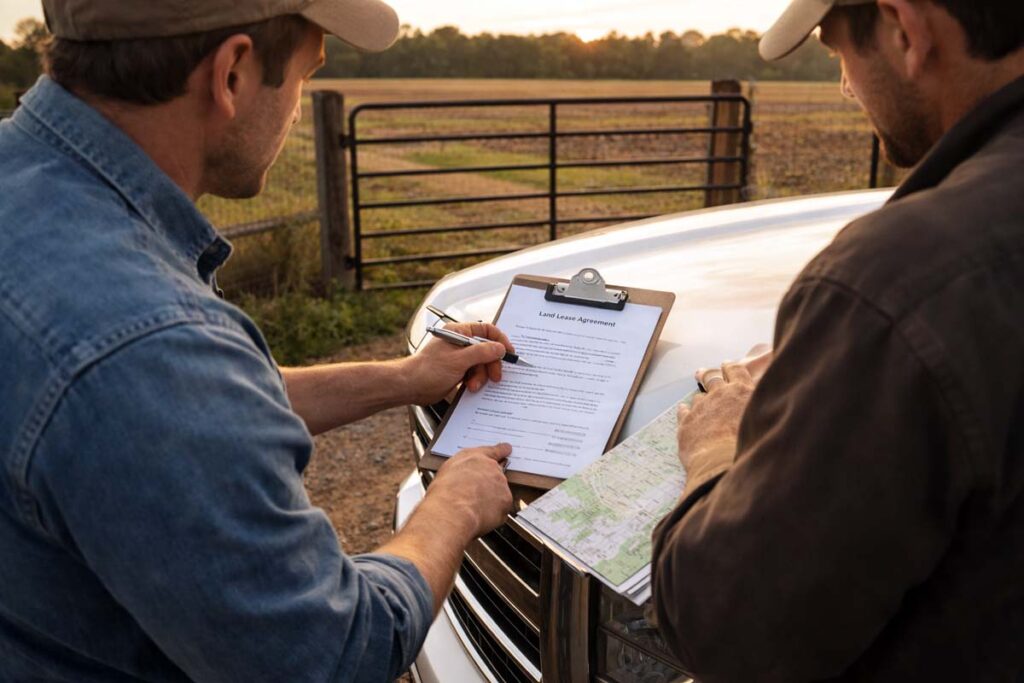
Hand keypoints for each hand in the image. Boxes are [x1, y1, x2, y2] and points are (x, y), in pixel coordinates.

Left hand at [405, 322, 514, 404]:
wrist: (410, 386)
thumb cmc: (428, 370)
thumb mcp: (459, 360)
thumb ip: (482, 352)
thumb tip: (500, 348)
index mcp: (459, 332)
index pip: (486, 330)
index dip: (500, 340)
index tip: (508, 352)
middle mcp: (460, 343)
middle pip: (486, 350)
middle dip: (491, 364)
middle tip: (495, 376)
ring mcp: (459, 358)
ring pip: (482, 364)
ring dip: (481, 376)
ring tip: (473, 385)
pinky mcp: (458, 371)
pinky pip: (475, 374)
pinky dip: (475, 380)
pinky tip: (470, 387)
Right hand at [426, 443, 514, 537]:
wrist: (452, 509)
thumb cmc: (446, 491)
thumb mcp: (448, 469)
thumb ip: (463, 467)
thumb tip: (465, 473)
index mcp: (477, 457)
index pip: (494, 450)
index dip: (502, 450)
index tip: (507, 449)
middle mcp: (492, 469)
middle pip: (496, 475)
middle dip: (489, 485)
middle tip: (473, 495)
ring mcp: (502, 485)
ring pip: (499, 493)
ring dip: (491, 500)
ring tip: (473, 507)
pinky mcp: (506, 502)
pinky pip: (501, 509)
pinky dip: (494, 514)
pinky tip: (480, 515)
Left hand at [678, 345, 772, 469]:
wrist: (725, 465)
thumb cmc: (753, 447)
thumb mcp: (766, 422)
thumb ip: (762, 409)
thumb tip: (764, 405)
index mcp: (742, 392)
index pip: (736, 371)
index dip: (731, 367)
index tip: (727, 365)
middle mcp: (720, 395)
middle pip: (712, 377)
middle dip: (709, 374)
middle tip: (702, 373)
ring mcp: (702, 407)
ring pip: (699, 396)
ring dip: (700, 398)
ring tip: (699, 399)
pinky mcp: (687, 422)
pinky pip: (683, 412)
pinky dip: (685, 411)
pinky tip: (684, 411)